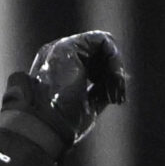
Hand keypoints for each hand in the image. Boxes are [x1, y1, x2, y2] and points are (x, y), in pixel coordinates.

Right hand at [7, 30, 125, 152]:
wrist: (46, 124)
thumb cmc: (64, 123)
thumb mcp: (88, 106)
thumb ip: (100, 91)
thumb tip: (117, 83)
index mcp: (63, 72)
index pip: (93, 67)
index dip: (109, 80)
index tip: (116, 100)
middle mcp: (61, 57)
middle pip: (98, 56)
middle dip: (114, 74)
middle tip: (118, 96)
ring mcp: (62, 49)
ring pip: (102, 46)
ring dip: (115, 68)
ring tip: (116, 90)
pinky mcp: (68, 45)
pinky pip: (102, 41)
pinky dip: (114, 58)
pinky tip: (115, 76)